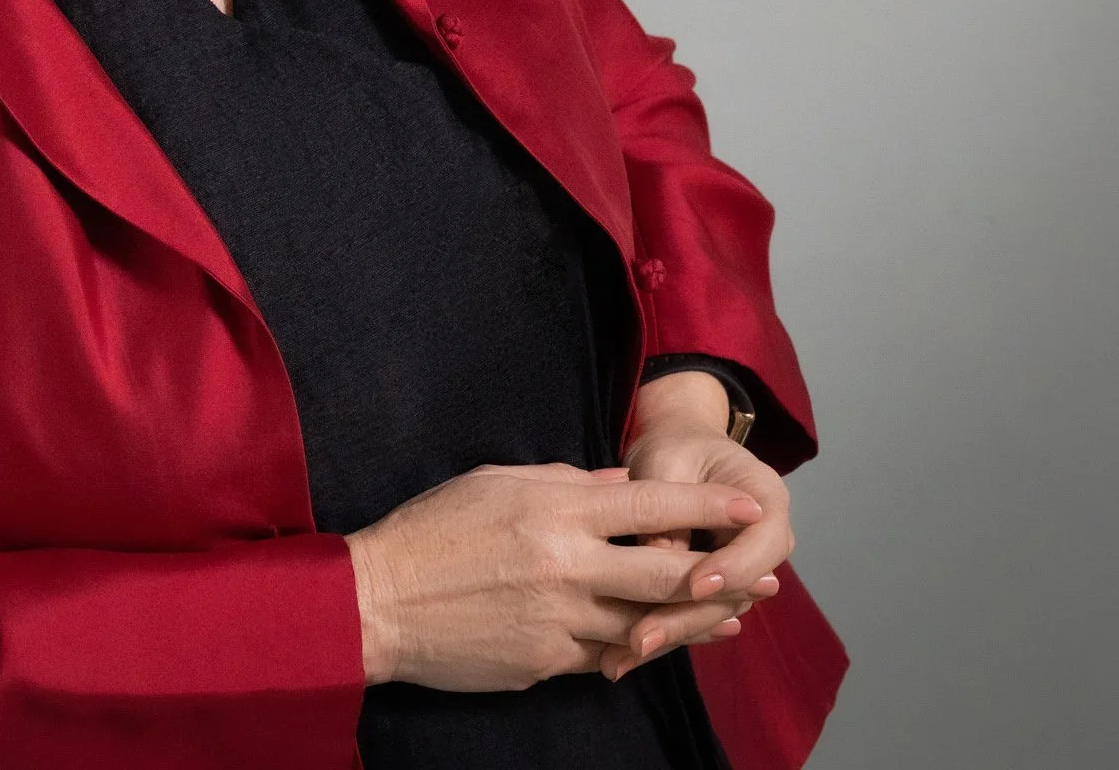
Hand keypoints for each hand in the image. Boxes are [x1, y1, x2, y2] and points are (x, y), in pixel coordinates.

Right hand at [346, 460, 765, 692]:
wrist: (381, 602)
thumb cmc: (432, 529)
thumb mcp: (494, 483)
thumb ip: (561, 483)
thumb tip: (616, 484)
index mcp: (554, 512)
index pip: (648, 505)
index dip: (704, 505)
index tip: (747, 503)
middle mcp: (567, 567)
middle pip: (666, 575)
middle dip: (722, 573)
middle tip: (765, 573)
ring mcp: (559, 622)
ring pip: (646, 625)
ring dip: (693, 622)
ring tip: (732, 616)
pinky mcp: (546, 663)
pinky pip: (605, 655)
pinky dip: (636, 647)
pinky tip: (659, 642)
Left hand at [600, 371, 793, 680]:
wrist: (680, 447)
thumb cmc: (675, 446)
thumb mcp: (668, 464)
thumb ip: (667, 511)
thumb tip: (653, 561)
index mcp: (767, 501)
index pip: (761, 546)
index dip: (731, 568)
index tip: (695, 584)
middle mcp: (765, 544)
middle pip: (737, 593)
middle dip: (689, 617)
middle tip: (641, 640)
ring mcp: (743, 571)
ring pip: (713, 612)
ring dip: (671, 634)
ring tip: (624, 656)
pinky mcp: (715, 589)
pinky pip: (693, 611)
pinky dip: (660, 629)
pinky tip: (621, 654)